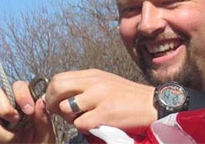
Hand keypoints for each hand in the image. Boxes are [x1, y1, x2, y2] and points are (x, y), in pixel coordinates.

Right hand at [0, 81, 52, 143]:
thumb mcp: (46, 133)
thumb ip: (43, 118)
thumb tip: (39, 101)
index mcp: (24, 105)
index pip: (18, 86)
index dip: (22, 94)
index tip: (29, 110)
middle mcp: (8, 111)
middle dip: (4, 106)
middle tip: (16, 119)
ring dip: (5, 133)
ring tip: (15, 139)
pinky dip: (1, 141)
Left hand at [42, 69, 156, 133]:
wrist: (154, 104)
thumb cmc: (130, 97)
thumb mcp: (106, 84)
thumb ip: (85, 87)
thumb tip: (62, 97)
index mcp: (93, 75)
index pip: (59, 78)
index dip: (50, 93)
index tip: (54, 103)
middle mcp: (95, 82)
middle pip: (57, 88)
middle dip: (52, 104)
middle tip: (60, 114)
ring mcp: (100, 97)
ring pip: (66, 108)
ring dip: (70, 118)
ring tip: (83, 120)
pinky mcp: (106, 112)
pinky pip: (80, 123)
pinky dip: (85, 128)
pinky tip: (96, 126)